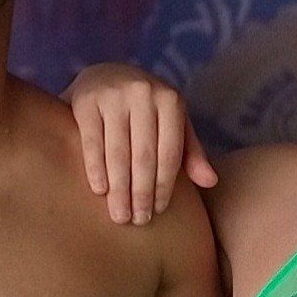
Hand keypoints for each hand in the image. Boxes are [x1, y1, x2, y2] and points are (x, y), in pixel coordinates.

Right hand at [63, 62, 217, 224]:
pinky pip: (92, 144)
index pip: (169, 153)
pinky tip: (100, 191)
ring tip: (120, 215)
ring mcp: (113, 95)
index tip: (158, 211)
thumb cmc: (146, 109)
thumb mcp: (173, 123)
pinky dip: (96, 170)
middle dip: (142, 193)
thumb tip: (210, 182)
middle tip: (138, 220)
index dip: (164, 185)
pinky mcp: (85, 101)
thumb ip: (190, 152)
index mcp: (170, 99)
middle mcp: (143, 93)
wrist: (104, 76)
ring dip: (119, 189)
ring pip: (118, 153)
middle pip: (144, 156)